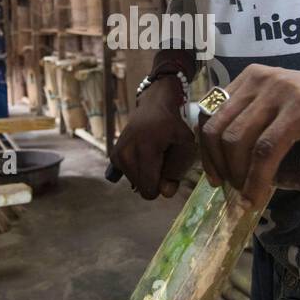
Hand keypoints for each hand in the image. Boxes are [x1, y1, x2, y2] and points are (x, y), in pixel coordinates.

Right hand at [110, 76, 196, 199]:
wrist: (153, 107)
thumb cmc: (173, 127)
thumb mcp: (186, 145)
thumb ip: (177, 171)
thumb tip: (165, 193)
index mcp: (145, 150)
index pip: (149, 190)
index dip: (162, 186)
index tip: (169, 169)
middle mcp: (126, 154)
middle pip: (142, 187)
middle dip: (154, 179)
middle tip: (162, 158)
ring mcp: (117, 155)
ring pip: (135, 183)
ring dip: (146, 173)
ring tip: (153, 153)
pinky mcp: (114, 156)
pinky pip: (127, 176)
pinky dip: (136, 170)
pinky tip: (142, 155)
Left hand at [198, 65, 299, 207]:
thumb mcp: (280, 114)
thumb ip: (254, 125)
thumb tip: (222, 162)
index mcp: (250, 77)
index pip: (210, 114)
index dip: (206, 151)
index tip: (214, 177)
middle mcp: (261, 78)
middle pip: (219, 129)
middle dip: (221, 167)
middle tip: (232, 192)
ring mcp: (281, 91)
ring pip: (239, 141)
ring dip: (238, 176)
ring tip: (247, 197)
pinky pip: (266, 149)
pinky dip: (258, 177)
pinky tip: (259, 195)